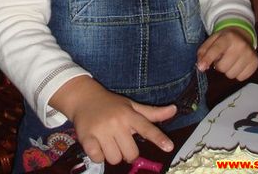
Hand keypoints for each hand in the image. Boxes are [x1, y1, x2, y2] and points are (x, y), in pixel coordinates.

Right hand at [50, 76, 175, 163]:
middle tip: (120, 141)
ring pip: (115, 158)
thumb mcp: (131, 106)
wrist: (83, 97)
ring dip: (112, 154)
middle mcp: (117, 122)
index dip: (158, 138)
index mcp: (129, 114)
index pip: (146, 127)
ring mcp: (101, 130)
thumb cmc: (111, 104)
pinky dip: (98, 155)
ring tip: (108, 141)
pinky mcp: (87, 138)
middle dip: (127, 152)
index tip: (169, 146)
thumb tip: (174, 109)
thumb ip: (152, 113)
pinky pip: (98, 158)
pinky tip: (97, 143)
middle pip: (131, 154)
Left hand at [196, 27, 257, 80]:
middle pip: (223, 67)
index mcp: (227, 37)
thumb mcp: (212, 40)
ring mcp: (250, 54)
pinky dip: (237, 73)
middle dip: (219, 65)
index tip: (201, 67)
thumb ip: (203, 51)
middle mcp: (240, 45)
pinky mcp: (255, 62)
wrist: (242, 35)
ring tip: (230, 61)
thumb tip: (201, 66)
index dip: (207, 59)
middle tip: (221, 58)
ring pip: (231, 75)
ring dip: (228, 70)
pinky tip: (238, 64)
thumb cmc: (224, 39)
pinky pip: (241, 78)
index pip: (216, 50)